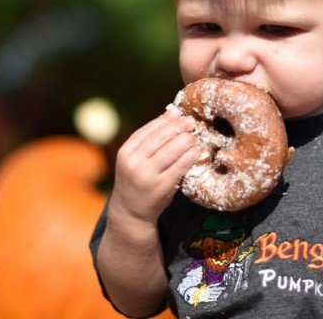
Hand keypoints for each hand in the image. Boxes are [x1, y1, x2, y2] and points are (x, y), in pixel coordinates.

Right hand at [110, 104, 199, 226]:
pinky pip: (179, 167)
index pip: (148, 130)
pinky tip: (197, 151)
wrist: (131, 211)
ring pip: (171, 150)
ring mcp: (146, 176)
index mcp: (125, 152)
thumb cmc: (137, 179)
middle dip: (178, 127)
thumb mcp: (135, 158)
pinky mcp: (160, 187)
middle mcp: (133, 163)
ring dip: (187, 140)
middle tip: (192, 122)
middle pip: (160, 138)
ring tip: (195, 136)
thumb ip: (150, 138)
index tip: (179, 113)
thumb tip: (174, 111)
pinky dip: (190, 156)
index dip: (166, 120)